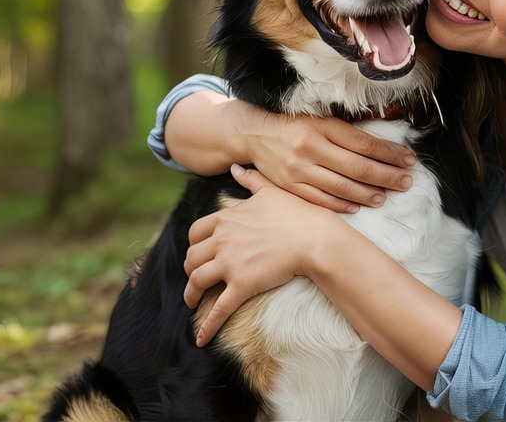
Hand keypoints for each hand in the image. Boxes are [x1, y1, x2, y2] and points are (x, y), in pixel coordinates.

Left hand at [182, 180, 339, 346]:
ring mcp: (230, 263)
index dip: (193, 245)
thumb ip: (250, 180)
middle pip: (192, 257)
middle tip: (194, 279)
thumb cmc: (298, 213)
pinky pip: (218, 309)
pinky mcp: (242, 285)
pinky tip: (200, 339)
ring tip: (192, 302)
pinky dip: (206, 326)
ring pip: (197, 281)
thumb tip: (236, 167)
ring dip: (191, 294)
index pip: (196, 232)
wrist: (315, 238)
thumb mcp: (271, 190)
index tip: (197, 253)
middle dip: (189, 269)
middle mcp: (222, 240)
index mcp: (227, 219)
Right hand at [233, 104, 416, 212]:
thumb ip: (346, 133)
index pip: (364, 143)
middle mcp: (310, 147)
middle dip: (386, 176)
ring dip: (368, 193)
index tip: (409, 160)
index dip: (389, 153)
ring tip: (385, 196)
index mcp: (322, 126)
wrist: (255, 134)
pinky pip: (321, 199)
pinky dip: (342, 204)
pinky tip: (359, 206)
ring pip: (341, 186)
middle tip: (406, 181)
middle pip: (357, 166)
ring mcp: (299, 169)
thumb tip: (382, 146)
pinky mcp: (290, 186)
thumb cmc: (294, 125)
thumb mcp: (320, 119)